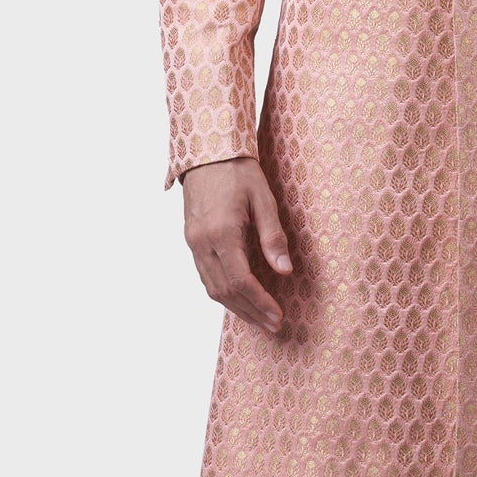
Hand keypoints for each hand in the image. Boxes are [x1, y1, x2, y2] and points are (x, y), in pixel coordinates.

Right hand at [181, 156, 292, 333]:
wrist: (207, 151)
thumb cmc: (238, 170)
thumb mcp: (263, 198)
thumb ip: (273, 237)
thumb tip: (284, 272)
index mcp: (221, 232)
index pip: (240, 281)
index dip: (260, 303)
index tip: (278, 316)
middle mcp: (202, 242)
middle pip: (224, 291)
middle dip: (250, 312)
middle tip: (273, 325)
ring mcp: (193, 243)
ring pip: (212, 288)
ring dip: (236, 308)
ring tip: (260, 320)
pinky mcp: (191, 240)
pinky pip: (206, 276)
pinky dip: (224, 292)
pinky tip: (240, 299)